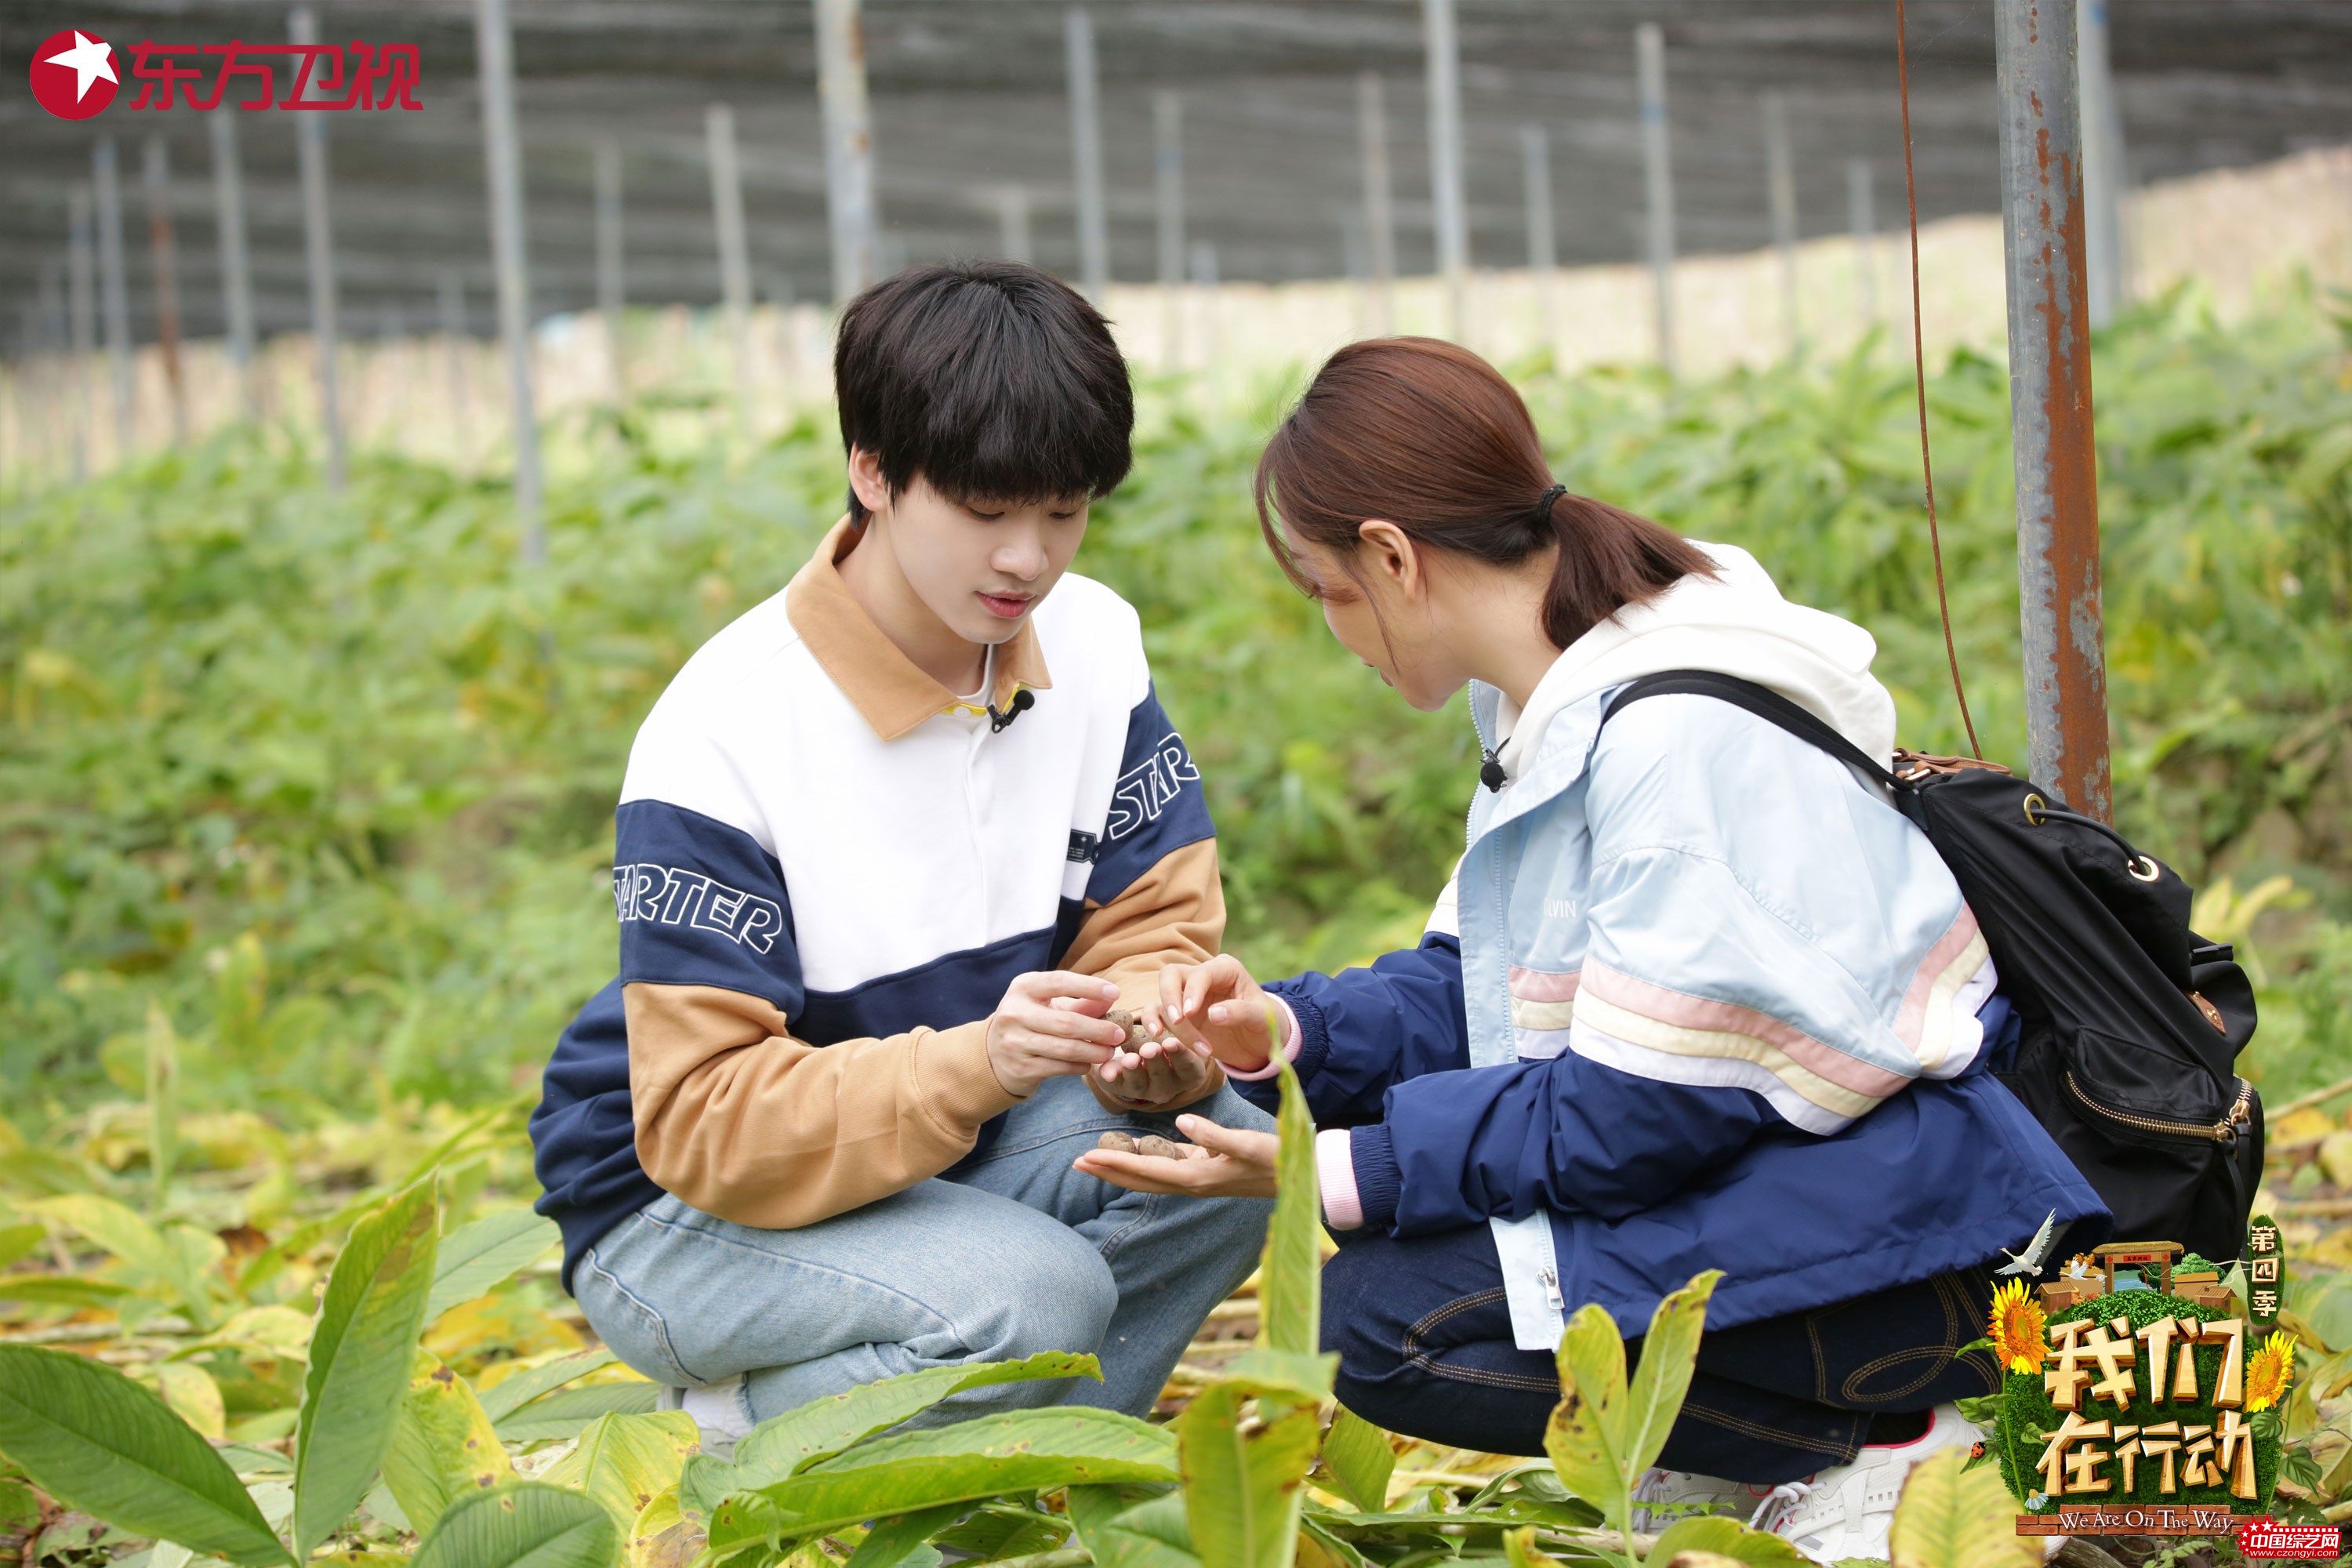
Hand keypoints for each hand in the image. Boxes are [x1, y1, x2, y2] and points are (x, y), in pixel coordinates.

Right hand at [985, 971, 1124, 1098]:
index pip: (1060, 982)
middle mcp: (1014, 1013)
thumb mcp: (1049, 1004)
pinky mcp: (1020, 1068)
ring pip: (1065, 1049)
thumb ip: (1080, 1002)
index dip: (1090, 987)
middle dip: (1099, 1030)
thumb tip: (1112, 1000)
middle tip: (1119, 1035)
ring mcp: (1015, 1042)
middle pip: (1067, 1022)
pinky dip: (1080, 1066)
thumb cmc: (1031, 1020)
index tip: (1115, 993)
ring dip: (1094, 1052)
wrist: (994, 1052)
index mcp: (1023, 987)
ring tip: (1109, 1052)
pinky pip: (1060, 1068)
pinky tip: (1089, 1064)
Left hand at [1072, 1113, 1278, 1197]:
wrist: (1303, 1179)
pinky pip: (1167, 1168)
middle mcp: (1193, 1183)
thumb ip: (1213, 1135)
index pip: (1146, 1170)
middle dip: (1108, 1172)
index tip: (1086, 1157)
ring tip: (1096, 1160)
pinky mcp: (1207, 1170)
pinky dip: (1146, 1162)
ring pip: (1150, 1175)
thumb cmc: (1277, 1159)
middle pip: (1140, 1179)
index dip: (1115, 1164)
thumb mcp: (1246, 1144)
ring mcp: (1199, 1178)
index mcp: (1197, 1177)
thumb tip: (1181, 1121)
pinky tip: (1136, 1151)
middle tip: (1076, 1163)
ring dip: (1122, 1168)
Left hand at [1092, 1009, 1216, 1108]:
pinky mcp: (1122, 1088)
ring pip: (1139, 1084)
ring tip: (1129, 1059)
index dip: (1180, 1055)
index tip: (1170, 1042)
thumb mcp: (1167, 1016)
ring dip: (1133, 1071)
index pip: (1189, 1066)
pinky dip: (1111, 1078)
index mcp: (1189, 1072)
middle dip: (1154, 1061)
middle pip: (1163, 1077)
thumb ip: (1162, 1017)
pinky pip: (1116, 1085)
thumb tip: (1155, 1029)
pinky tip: (1106, 1071)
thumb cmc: (1164, 1027)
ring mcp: (1145, 1090)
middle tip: (1147, 1049)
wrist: (1141, 1040)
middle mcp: (1170, 1086)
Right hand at [1154, 955, 1283, 1072]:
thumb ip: (1241, 1012)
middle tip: (1178, 1020)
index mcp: (1225, 969)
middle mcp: (1202, 978)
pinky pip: (1156, 1014)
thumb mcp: (1262, 1019)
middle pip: (1171, 974)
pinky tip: (1158, 1037)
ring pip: (1162, 997)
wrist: (1259, 1045)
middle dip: (1170, 996)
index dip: (1193, 991)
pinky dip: (1153, 1023)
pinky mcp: (1177, 1016)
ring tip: (1168, 1038)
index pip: (1201, 973)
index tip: (1189, 1014)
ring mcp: (1186, 996)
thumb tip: (1213, 1014)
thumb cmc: (1265, 1025)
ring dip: (1165, 1018)